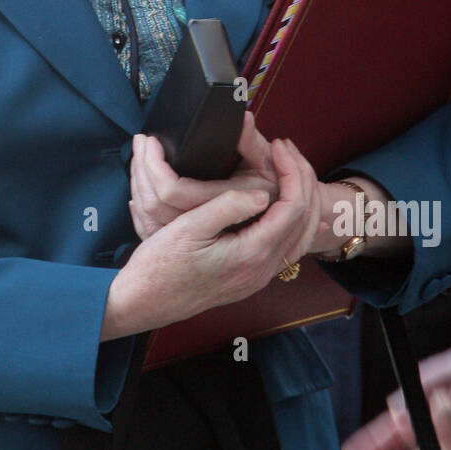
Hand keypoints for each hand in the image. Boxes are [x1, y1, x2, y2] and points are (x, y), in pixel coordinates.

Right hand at [104, 135, 325, 338]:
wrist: (146, 302)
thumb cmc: (161, 265)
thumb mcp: (189, 227)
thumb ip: (229, 207)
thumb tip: (263, 194)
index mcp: (252, 254)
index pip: (292, 206)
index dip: (291, 171)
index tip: (277, 147)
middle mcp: (262, 270)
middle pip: (304, 219)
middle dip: (301, 178)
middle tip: (286, 149)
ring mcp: (258, 277)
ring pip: (300, 235)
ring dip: (302, 199)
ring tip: (290, 169)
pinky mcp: (250, 278)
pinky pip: (287, 248)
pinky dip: (295, 223)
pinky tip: (295, 212)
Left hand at [128, 110, 279, 241]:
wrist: (275, 224)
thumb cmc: (272, 192)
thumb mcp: (265, 164)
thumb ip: (251, 142)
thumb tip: (243, 118)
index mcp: (218, 206)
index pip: (172, 192)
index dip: (154, 166)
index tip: (153, 142)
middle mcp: (202, 227)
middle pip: (152, 204)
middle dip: (140, 168)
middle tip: (141, 142)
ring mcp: (190, 238)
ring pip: (147, 215)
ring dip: (138, 183)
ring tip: (139, 157)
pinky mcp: (182, 240)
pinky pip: (149, 226)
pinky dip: (140, 205)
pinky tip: (141, 188)